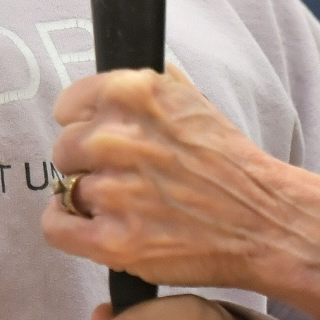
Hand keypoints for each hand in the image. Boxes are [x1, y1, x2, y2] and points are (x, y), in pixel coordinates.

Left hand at [40, 69, 319, 319]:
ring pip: (64, 188)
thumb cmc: (230, 163)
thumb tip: (113, 80)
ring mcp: (113, 190)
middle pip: (63, 149)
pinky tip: (96, 226)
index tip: (100, 138)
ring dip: (88, 197)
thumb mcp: (194, 100)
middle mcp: (118, 138)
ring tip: (123, 204)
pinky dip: (69, 227)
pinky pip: (56, 226)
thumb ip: (149, 85)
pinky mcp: (111, 239)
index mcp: (135, 94)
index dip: (85, 124)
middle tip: (122, 175)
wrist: (264, 220)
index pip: (68, 105)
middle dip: (88, 163)